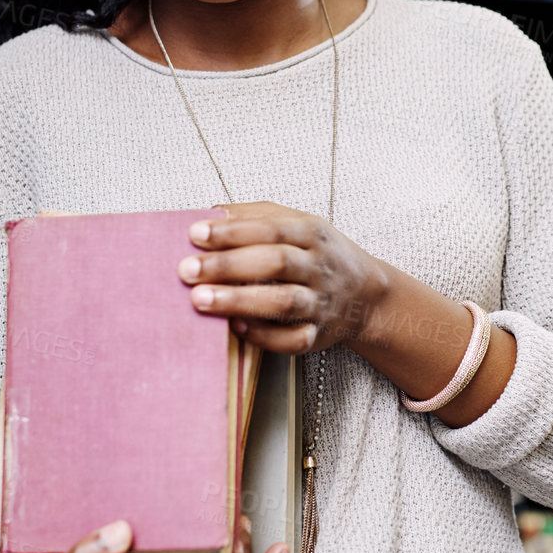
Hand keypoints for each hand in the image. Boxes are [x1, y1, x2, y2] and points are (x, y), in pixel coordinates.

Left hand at [180, 200, 388, 354]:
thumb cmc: (319, 254)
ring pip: (283, 301)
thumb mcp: (299, 224)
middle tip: (187, 270)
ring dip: (239, 301)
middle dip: (228, 266)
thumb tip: (212, 213)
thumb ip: (257, 216)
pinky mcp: (318, 335)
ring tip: (199, 299)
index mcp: (313, 233)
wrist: (366, 295)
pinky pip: (293, 339)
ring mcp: (321, 302)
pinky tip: (236, 328)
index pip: (271, 229)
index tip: (195, 233)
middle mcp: (319, 267)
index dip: (232, 231)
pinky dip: (264, 336)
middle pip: (275, 263)